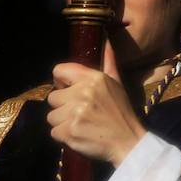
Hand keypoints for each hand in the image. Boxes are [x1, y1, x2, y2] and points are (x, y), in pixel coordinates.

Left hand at [48, 44, 144, 165]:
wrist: (128, 142)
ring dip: (63, 123)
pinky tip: (79, 135)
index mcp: (94, 79)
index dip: (60, 82)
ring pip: (52, 116)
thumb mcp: (118, 83)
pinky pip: (54, 132)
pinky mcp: (69, 131)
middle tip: (82, 114)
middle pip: (53, 98)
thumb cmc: (122, 112)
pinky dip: (64, 136)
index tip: (67, 90)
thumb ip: (108, 62)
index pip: (59, 70)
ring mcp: (75, 113)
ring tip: (81, 125)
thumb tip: (106, 39)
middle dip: (63, 107)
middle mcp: (83, 93)